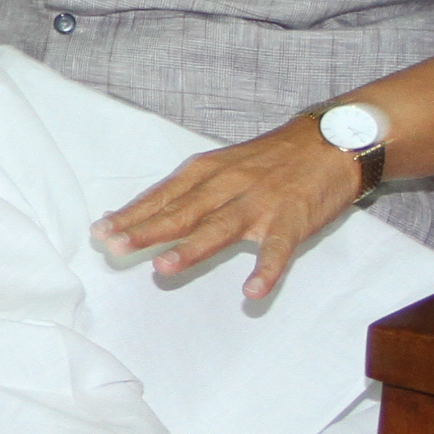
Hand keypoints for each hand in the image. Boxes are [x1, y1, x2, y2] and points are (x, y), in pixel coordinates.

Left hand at [95, 124, 362, 302]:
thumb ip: (189, 191)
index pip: (163, 195)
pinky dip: (266, 270)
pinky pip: (279, 249)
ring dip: (192, 249)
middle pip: (183, 211)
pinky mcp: (293, 219)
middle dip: (146, 230)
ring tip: (163, 268)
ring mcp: (261, 203)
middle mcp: (229, 185)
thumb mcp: (225, 165)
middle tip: (114, 246)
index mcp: (209, 171)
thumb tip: (144, 213)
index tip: (100, 231)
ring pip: (222, 227)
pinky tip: (252, 292)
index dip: (132, 214)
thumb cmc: (271, 159)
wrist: (334, 141)